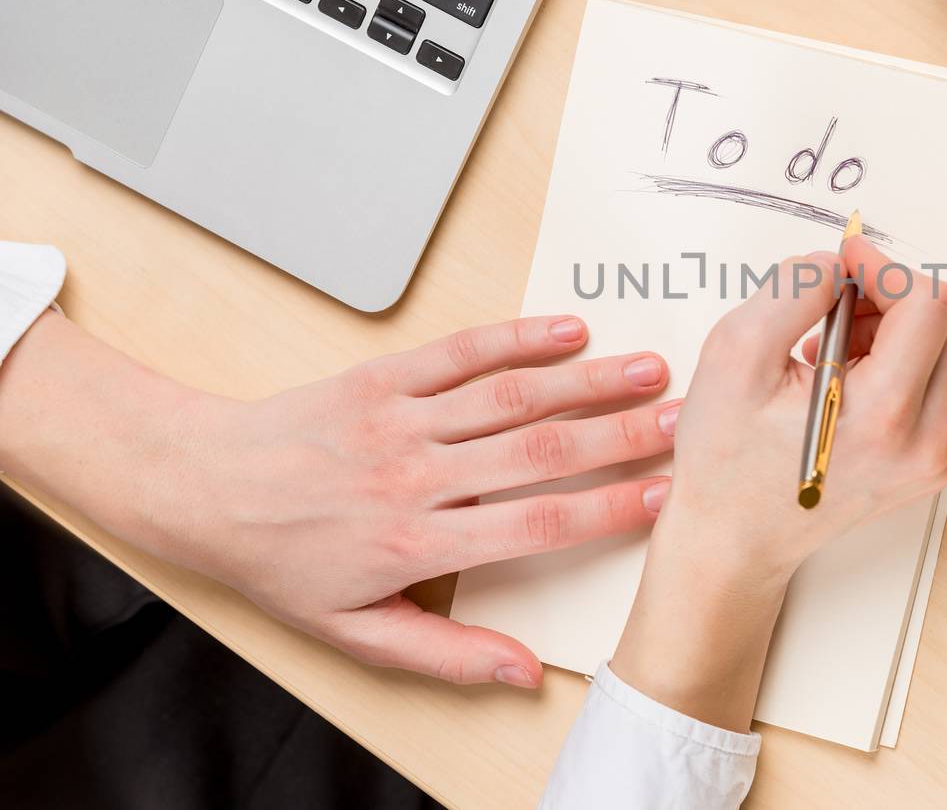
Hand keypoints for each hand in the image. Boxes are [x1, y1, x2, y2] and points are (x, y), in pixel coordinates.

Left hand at [0, 311, 676, 688]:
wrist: (203, 487)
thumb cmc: (283, 564)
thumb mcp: (357, 635)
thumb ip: (446, 653)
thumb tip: (525, 673)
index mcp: (415, 543)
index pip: (535, 525)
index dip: (609, 509)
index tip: (667, 495)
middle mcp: (416, 476)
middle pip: (540, 452)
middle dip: (623, 435)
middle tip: (687, 421)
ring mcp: (401, 419)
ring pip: (511, 396)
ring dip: (587, 380)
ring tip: (651, 369)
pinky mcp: (384, 377)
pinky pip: (460, 353)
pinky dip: (517, 336)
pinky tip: (568, 329)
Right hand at [610, 236, 946, 728]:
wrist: (735, 542)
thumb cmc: (728, 461)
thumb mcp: (735, 354)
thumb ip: (792, 289)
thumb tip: (840, 262)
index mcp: (883, 419)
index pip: (927, 305)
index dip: (884, 266)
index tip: (843, 260)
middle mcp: (926, 444)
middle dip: (892, 291)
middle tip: (834, 299)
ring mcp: (936, 457)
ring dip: (896, 321)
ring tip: (832, 341)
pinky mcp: (933, 460)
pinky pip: (938, 375)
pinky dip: (900, 353)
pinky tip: (847, 369)